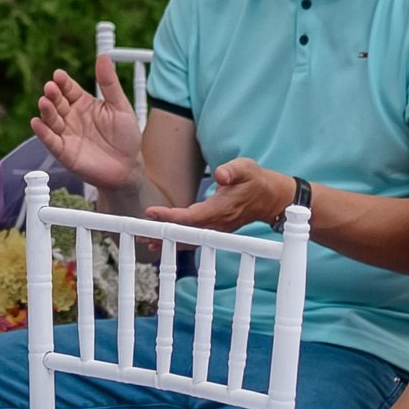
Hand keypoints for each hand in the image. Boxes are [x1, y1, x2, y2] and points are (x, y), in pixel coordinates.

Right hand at [31, 54, 145, 191]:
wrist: (128, 167)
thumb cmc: (125, 137)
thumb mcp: (120, 106)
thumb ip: (109, 83)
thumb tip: (104, 57)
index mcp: (84, 103)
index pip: (69, 89)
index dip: (63, 82)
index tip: (58, 75)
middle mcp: (72, 117)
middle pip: (58, 102)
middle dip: (53, 94)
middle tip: (51, 87)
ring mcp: (66, 134)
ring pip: (52, 119)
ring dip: (46, 111)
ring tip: (44, 102)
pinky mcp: (64, 152)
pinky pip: (50, 141)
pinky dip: (43, 132)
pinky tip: (37, 123)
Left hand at [144, 157, 292, 231]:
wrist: (271, 197)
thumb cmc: (256, 179)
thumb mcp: (246, 167)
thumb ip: (233, 170)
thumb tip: (221, 174)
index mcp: (221, 209)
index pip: (191, 216)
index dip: (170, 217)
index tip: (151, 213)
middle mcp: (217, 224)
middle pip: (185, 232)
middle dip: (162, 232)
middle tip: (137, 232)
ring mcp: (217, 229)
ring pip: (188, 238)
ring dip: (167, 239)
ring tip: (144, 240)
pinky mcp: (216, 229)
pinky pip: (194, 237)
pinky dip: (178, 239)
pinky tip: (163, 240)